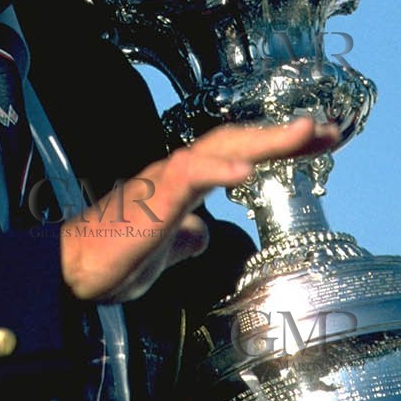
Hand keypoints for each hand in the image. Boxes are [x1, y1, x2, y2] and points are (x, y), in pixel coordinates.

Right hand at [60, 117, 338, 302]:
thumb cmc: (112, 258)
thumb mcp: (165, 251)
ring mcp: (165, 181)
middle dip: (285, 135)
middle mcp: (178, 173)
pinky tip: (246, 170)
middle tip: (329, 129)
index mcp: (185, 184)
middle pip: (237, 140)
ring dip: (265, 140)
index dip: (278, 146)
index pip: (238, 154)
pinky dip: (219, 169)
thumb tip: (202, 234)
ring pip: (220, 147)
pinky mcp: (152, 198)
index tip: (320, 142)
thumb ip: (186, 237)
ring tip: (304, 134)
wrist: (71, 271)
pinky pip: (189, 176)